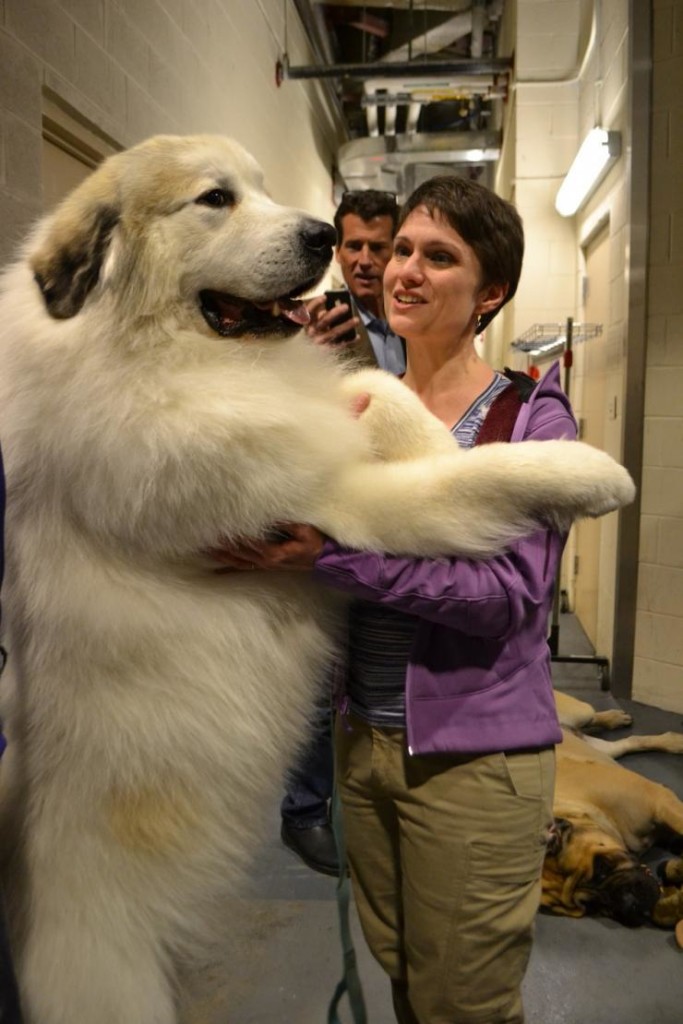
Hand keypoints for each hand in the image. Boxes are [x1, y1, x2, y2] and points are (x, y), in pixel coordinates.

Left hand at [206, 523, 325, 572]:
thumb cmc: (314, 543)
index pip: (251, 544)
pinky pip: (243, 569)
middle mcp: (266, 562)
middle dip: (223, 545)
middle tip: (206, 535)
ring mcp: (264, 565)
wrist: (322, 558)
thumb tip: (269, 515)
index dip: (237, 537)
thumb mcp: (304, 530)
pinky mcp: (264, 566)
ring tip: (204, 548)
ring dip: (221, 555)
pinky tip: (215, 572)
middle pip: (239, 553)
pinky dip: (228, 570)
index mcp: (274, 554)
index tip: (224, 527)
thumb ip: (286, 523)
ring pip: (237, 561)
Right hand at [305, 295, 359, 346]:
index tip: (325, 297)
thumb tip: (333, 308)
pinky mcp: (327, 350)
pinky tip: (357, 336)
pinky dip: (349, 341)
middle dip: (335, 313)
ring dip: (346, 326)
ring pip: (334, 333)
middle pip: (324, 321)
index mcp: (307, 323)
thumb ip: (320, 315)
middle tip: (346, 306)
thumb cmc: (313, 333)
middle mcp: (312, 332)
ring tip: (356, 320)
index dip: (316, 304)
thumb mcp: (312, 323)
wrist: (307, 352)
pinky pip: (340, 345)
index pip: (309, 311)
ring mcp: (320, 342)